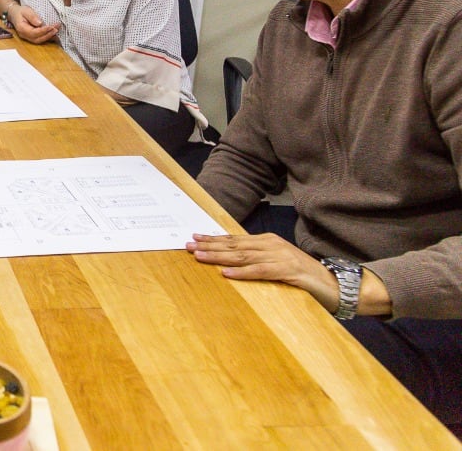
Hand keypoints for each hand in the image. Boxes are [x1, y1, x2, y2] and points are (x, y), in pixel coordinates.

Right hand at [8, 5, 60, 43]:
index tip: (51, 26)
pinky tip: (53, 34)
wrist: (15, 14)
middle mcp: (24, 35)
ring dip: (49, 36)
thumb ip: (32, 17)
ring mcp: (27, 37)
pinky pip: (40, 39)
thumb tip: (40, 23)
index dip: (43, 30)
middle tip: (56, 29)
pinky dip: (47, 37)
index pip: (33, 32)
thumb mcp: (26, 10)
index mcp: (22, 28)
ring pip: (39, 40)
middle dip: (48, 35)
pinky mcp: (31, 37)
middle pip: (37, 39)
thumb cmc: (20, 11)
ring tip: (56, 30)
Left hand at [186, 232, 340, 312]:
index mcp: (268, 241)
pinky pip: (260, 271)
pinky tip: (226, 273)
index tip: (194, 239)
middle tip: (189, 246)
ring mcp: (280, 256)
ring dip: (219, 256)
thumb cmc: (304, 276)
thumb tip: (231, 261)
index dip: (214, 239)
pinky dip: (242, 272)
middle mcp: (271, 244)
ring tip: (200, 256)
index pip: (235, 239)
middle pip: (234, 245)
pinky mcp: (288, 271)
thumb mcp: (277, 263)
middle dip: (209, 246)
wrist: (335, 284)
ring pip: (243, 256)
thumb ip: (258, 260)